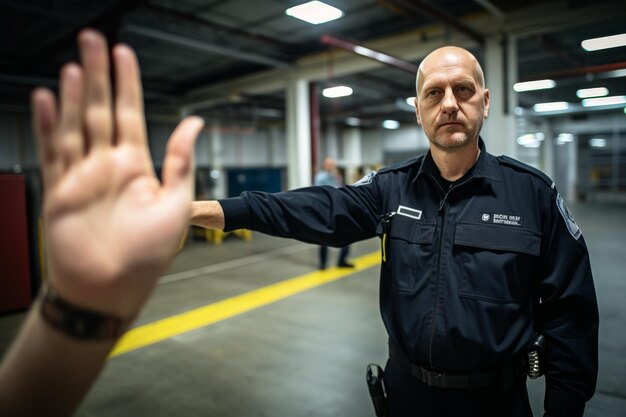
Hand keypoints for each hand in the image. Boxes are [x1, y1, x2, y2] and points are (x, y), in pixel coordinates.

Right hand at [32, 30, 203, 319]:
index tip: (124, 54)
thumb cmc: (147, 254)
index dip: (127, 84)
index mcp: (137, 166)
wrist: (111, 289)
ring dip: (72, 94)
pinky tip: (45, 100)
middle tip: (93, 39)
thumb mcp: (177, 204)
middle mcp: (108, 166)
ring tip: (74, 64)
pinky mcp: (60, 191)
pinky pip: (52, 152)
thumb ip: (181, 160)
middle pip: (101, 110)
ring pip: (76, 125)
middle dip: (98, 75)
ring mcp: (82, 176)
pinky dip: (48, 126)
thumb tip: (195, 121)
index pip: (131, 113)